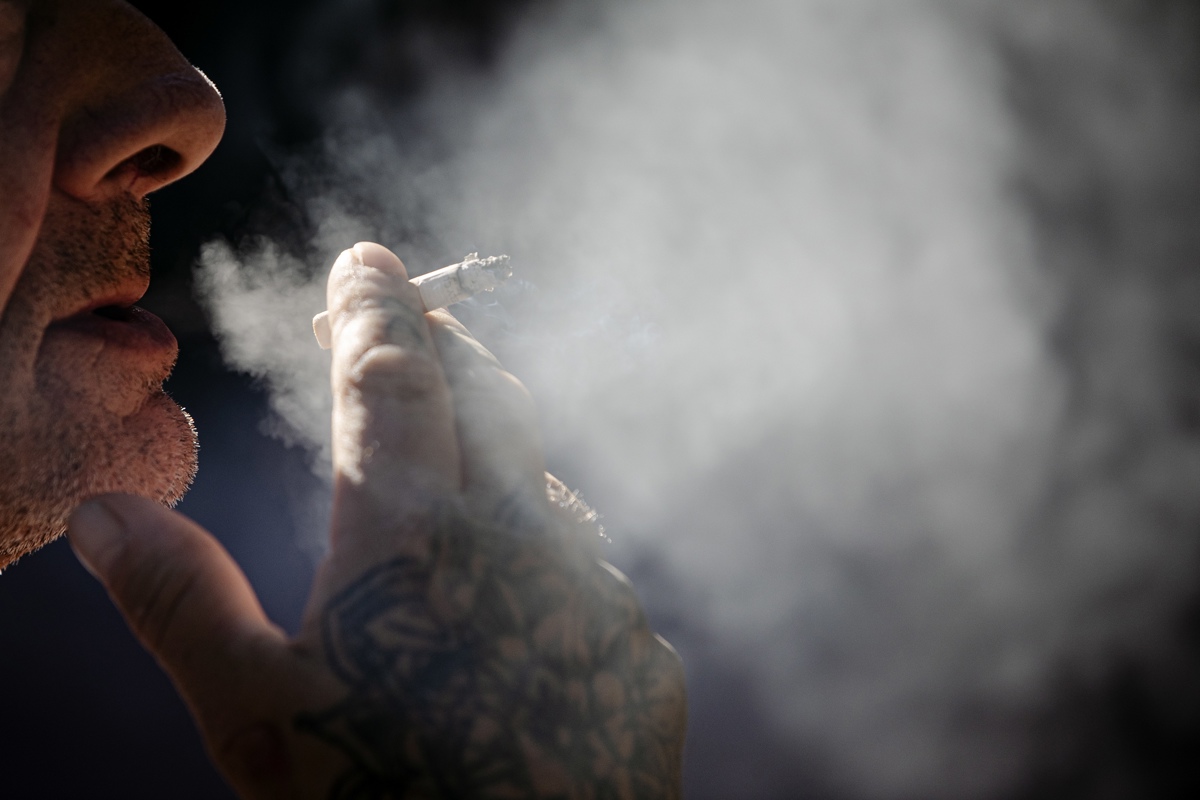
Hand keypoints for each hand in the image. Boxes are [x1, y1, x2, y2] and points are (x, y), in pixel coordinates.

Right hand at [67, 243, 686, 798]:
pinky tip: (520, 571)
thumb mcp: (257, 721)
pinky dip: (544, 541)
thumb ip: (183, 603)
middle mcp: (520, 538)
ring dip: (498, 439)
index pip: (391, 375)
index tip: (363, 257)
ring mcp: (593, 593)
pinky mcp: (640, 652)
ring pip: (545, 478)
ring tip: (460, 425)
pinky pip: (588, 567)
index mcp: (412, 533)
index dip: (373, 306)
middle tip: (411, 307)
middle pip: (486, 394)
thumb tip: (108, 516)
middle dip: (443, 338)